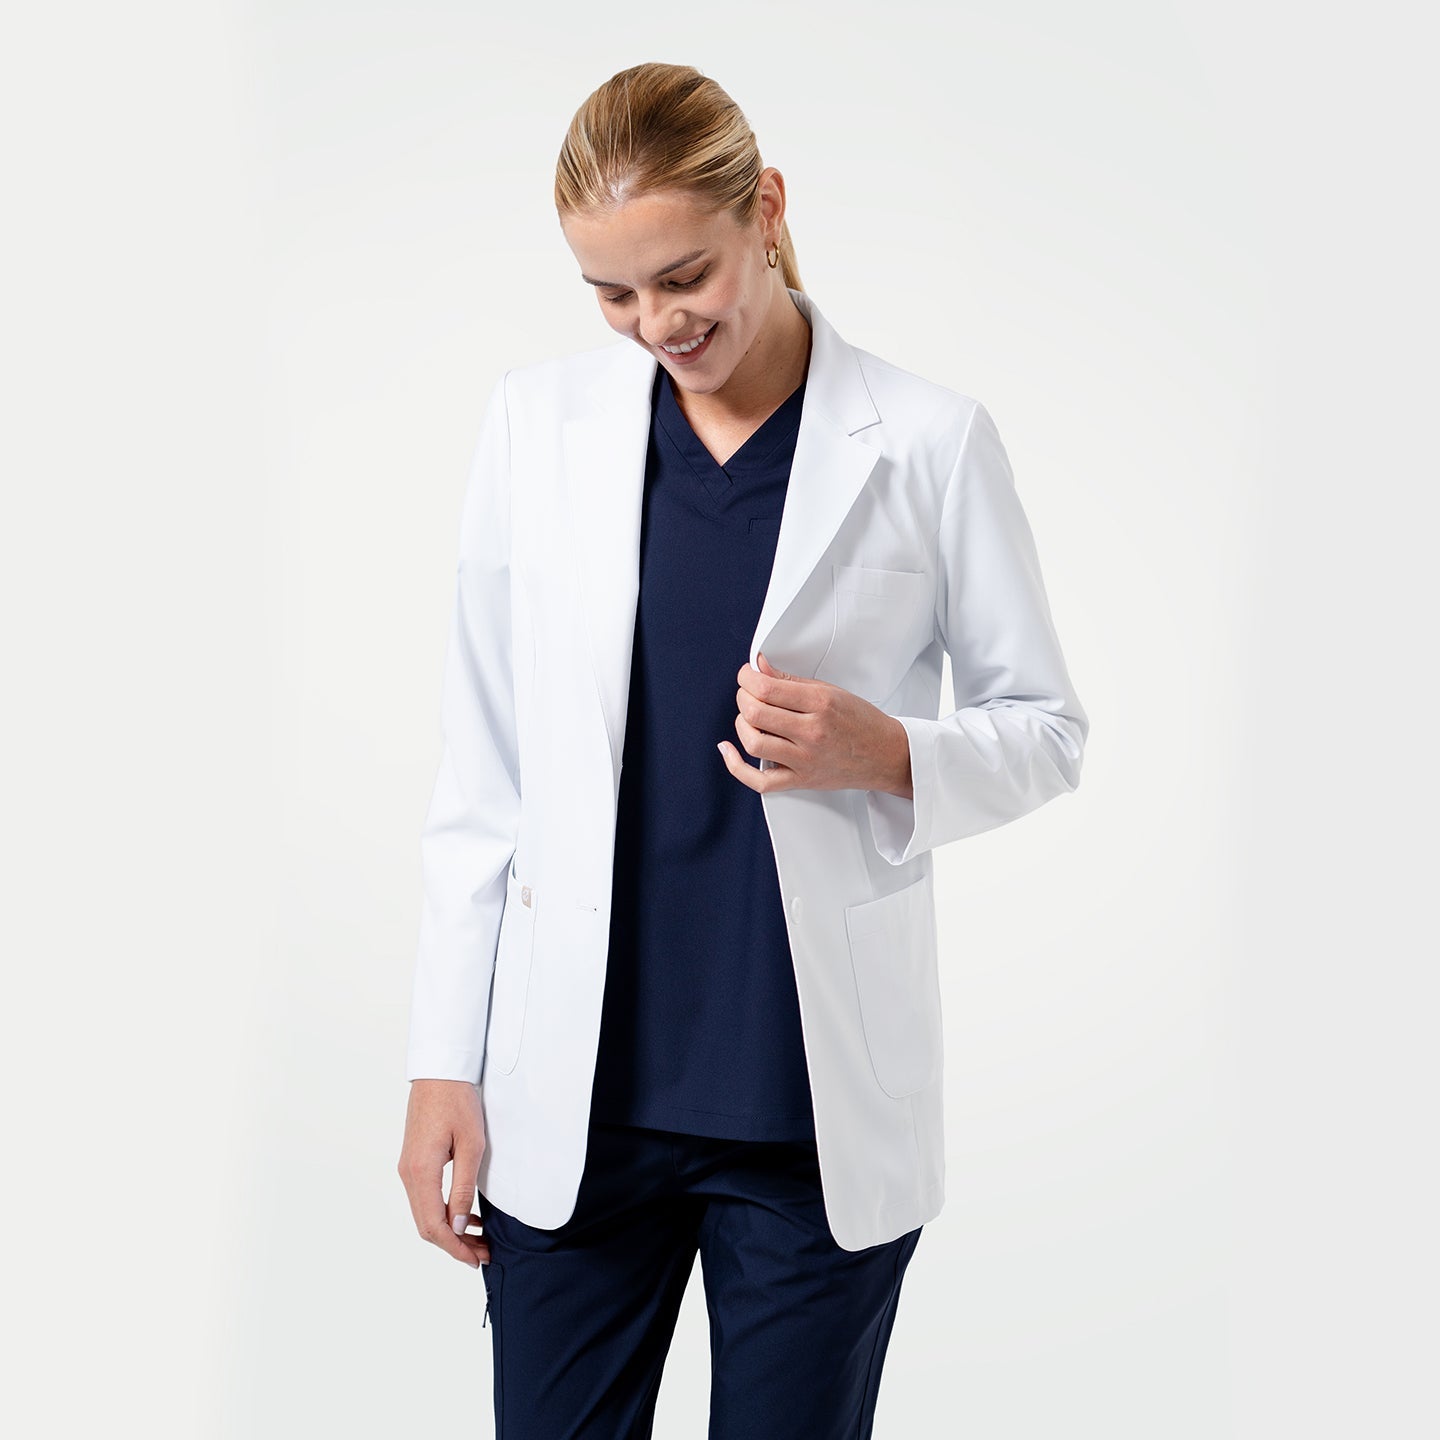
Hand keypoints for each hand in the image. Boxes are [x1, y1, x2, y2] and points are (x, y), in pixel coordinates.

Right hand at [397, 1079, 488, 1267]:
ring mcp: (408, 1168)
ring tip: (479, 1239)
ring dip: (450, 1231)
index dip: (455, 1248)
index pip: (433, 1226)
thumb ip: (463, 1188)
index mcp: (421, 1172)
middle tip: (483, 1253)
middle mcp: (408, 1174)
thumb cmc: (458, 1103)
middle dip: (454, 1245)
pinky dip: (444, 1213)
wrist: (440, 1073)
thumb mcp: (471, 1145)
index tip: (477, 1259)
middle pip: (426, 1226)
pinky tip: (467, 1216)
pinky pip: (425, 1198)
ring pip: (425, 1214)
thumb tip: (458, 1226)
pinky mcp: (414, 1162)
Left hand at [718, 652, 913, 796]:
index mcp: (820, 703)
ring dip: (742, 725)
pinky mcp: (801, 781)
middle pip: (755, 713)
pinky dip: (736, 766)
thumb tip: (760, 668)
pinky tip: (729, 750)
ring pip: (753, 742)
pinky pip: (759, 781)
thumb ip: (790, 681)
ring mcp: (805, 759)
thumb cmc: (861, 722)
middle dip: (743, 697)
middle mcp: (812, 732)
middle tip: (747, 693)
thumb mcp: (830, 691)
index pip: (767, 687)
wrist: (885, 755)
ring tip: (749, 717)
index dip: (747, 677)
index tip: (747, 675)